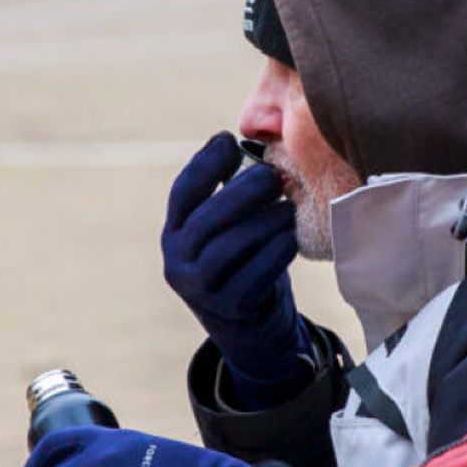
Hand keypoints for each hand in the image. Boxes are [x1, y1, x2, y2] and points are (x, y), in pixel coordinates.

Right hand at [162, 133, 311, 404]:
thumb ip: (232, 191)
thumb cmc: (245, 261)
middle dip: (241, 193)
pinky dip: (276, 252)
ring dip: (264, 222)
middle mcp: (179, 261)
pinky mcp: (231, 309)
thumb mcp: (228, 228)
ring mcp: (202, 289)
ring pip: (231, 247)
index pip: (182, 194)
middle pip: (206, 220)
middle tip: (272, 176)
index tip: (228, 140)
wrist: (252, 328)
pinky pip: (256, 275)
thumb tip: (254, 138)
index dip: (203, 164)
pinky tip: (291, 237)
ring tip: (289, 207)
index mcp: (174, 233)